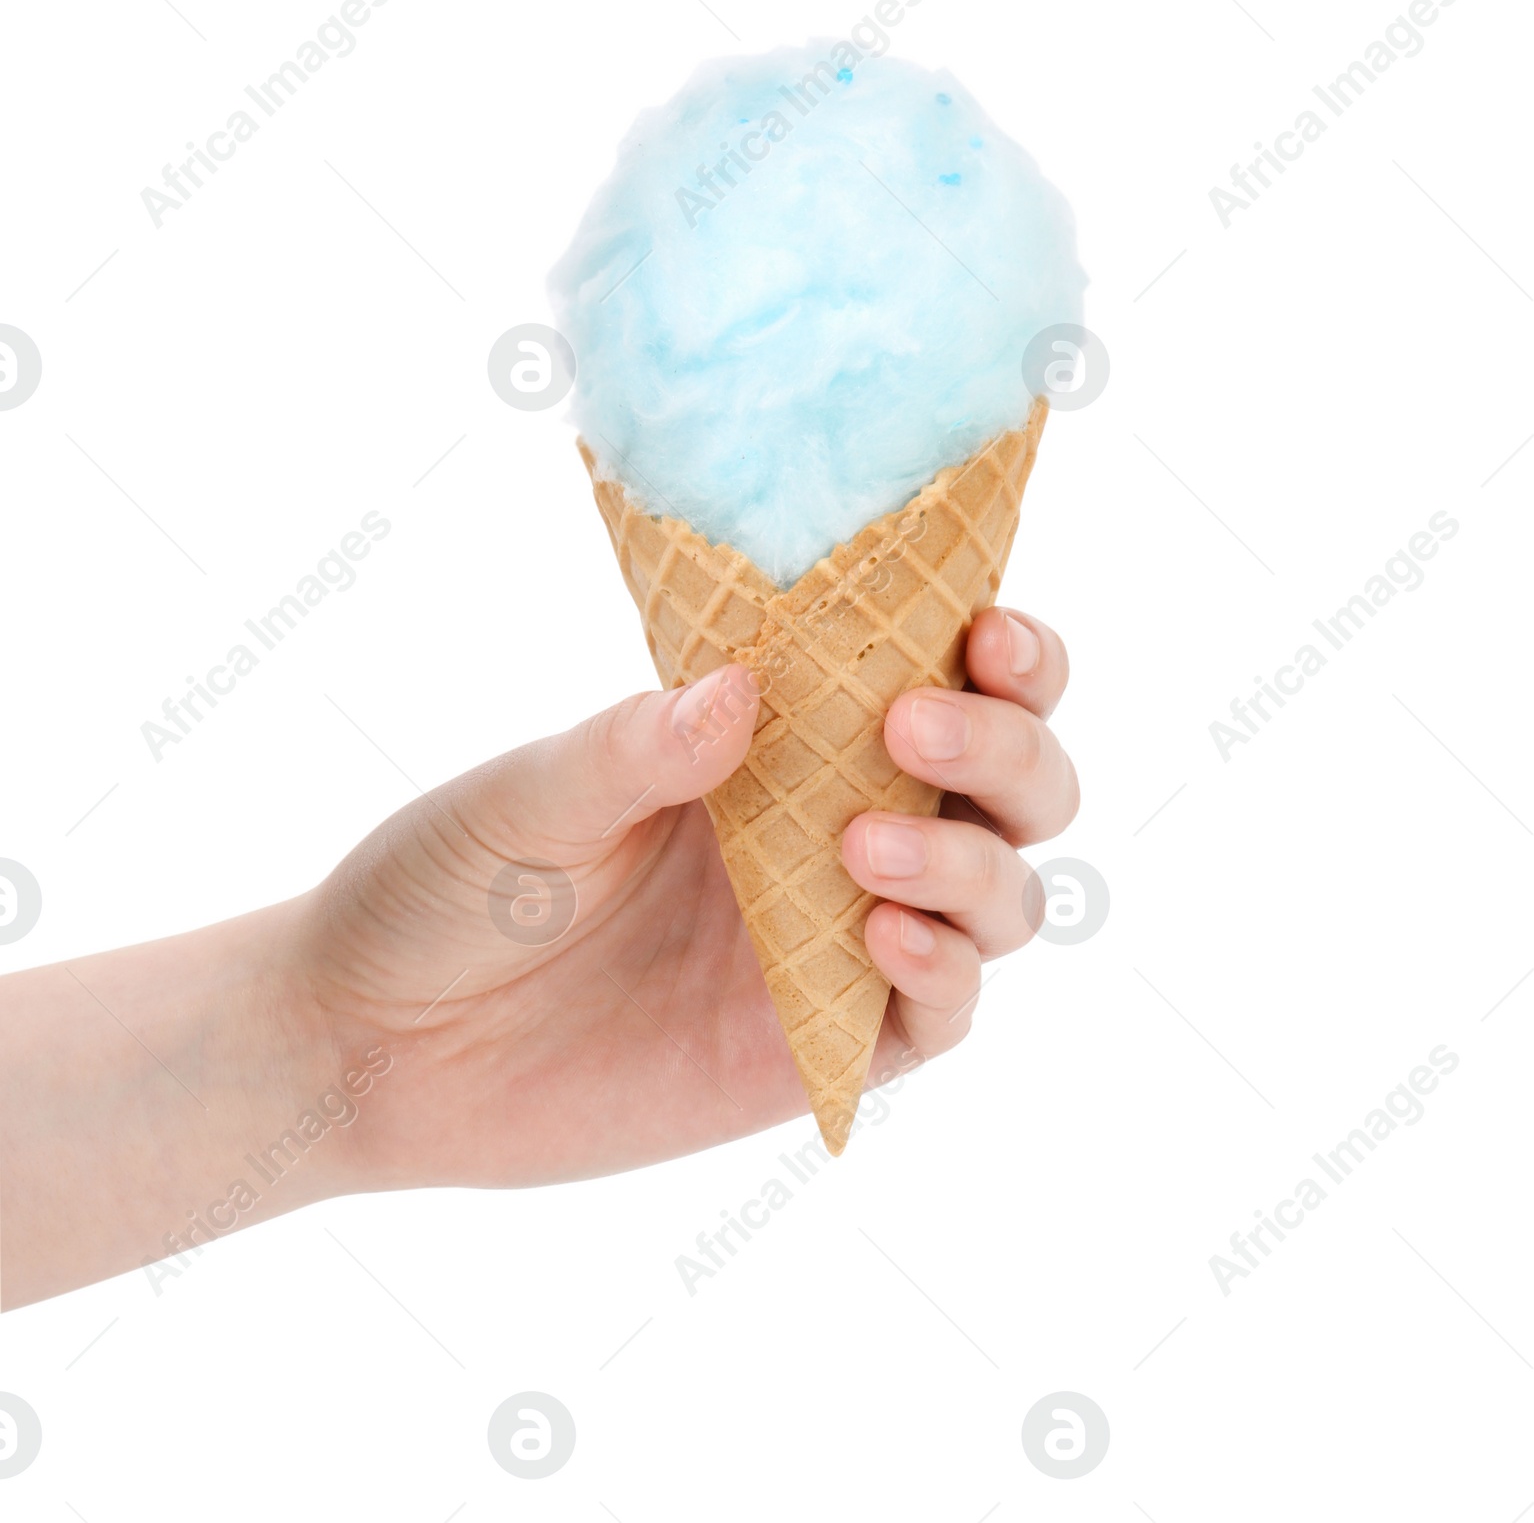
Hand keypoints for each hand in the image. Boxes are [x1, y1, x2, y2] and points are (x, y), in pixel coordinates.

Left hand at [299, 606, 1077, 1191]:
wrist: (373, 1049)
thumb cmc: (446, 888)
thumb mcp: (530, 797)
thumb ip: (637, 746)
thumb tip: (746, 686)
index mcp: (781, 740)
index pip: (943, 676)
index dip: (1004, 653)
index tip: (984, 629)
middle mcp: (835, 830)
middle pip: (1016, 785)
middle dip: (1007, 748)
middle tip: (912, 730)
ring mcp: (839, 943)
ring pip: (1004, 896)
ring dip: (975, 865)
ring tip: (861, 851)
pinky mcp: (822, 1048)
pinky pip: (941, 1015)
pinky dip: (945, 972)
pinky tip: (878, 939)